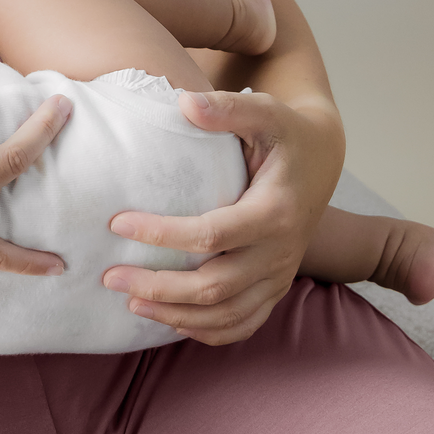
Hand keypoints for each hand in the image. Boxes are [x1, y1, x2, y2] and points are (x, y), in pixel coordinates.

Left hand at [102, 88, 342, 345]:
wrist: (323, 160)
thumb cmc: (286, 134)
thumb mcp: (266, 112)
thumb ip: (227, 109)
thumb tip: (184, 103)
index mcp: (275, 211)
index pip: (212, 235)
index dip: (163, 234)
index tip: (118, 224)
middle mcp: (280, 251)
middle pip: (214, 286)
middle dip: (158, 286)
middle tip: (111, 275)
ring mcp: (279, 275)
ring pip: (226, 314)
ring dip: (175, 315)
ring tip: (130, 303)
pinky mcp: (276, 287)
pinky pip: (244, 324)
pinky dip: (207, 331)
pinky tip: (170, 321)